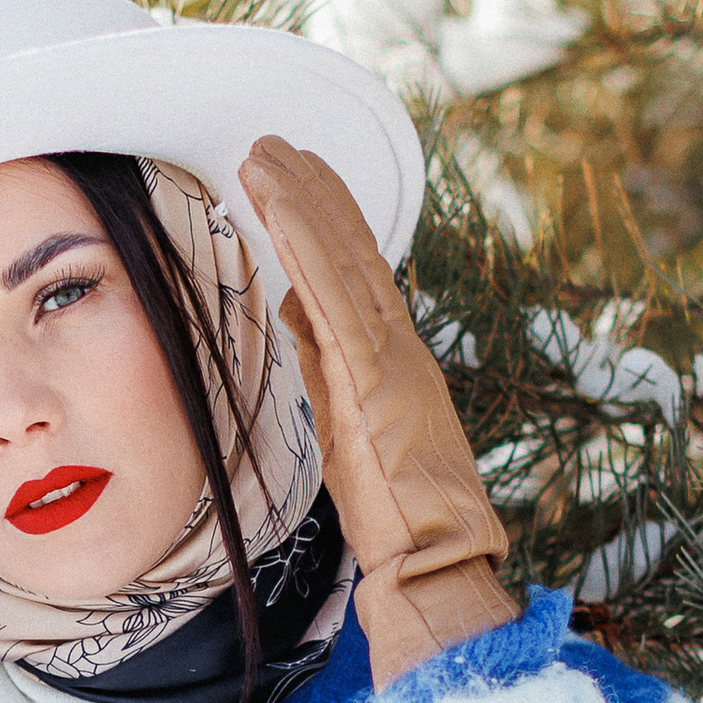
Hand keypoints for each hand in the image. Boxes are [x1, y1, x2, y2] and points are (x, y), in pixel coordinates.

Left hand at [240, 135, 512, 687]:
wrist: (438, 558)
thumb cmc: (395, 510)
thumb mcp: (348, 422)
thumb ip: (326, 363)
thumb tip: (293, 310)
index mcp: (392, 359)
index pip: (355, 274)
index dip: (326, 220)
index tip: (296, 177)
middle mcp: (398, 345)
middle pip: (350, 251)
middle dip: (310, 192)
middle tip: (272, 144)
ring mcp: (392, 356)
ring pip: (341, 260)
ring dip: (300, 201)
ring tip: (263, 155)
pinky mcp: (377, 374)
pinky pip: (336, 293)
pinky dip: (308, 241)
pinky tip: (280, 202)